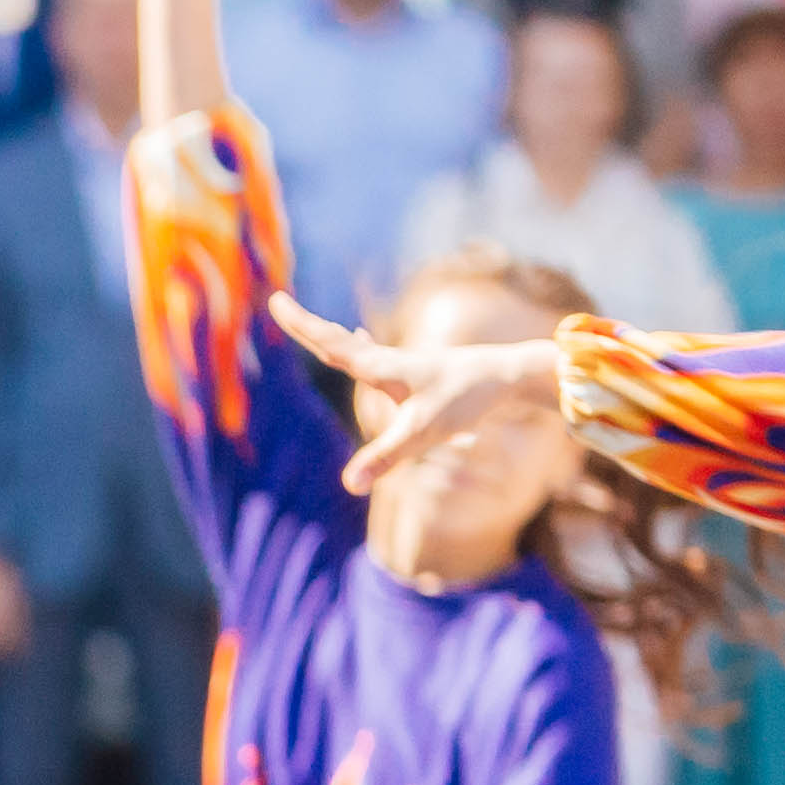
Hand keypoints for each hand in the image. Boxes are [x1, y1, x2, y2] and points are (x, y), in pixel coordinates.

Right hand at [267, 294, 568, 494]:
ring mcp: (402, 364)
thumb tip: (350, 484)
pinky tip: (360, 341)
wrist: (508, 376)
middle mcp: (388, 361)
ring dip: (329, 336)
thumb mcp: (424, 433)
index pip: (331, 345)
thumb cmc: (466, 399)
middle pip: (337, 341)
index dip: (302, 325)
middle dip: (307, 326)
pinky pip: (374, 355)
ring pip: (355, 346)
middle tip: (279, 304)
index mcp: (381, 368)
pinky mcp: (417, 371)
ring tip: (308, 324)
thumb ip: (385, 457)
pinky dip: (357, 347)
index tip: (276, 299)